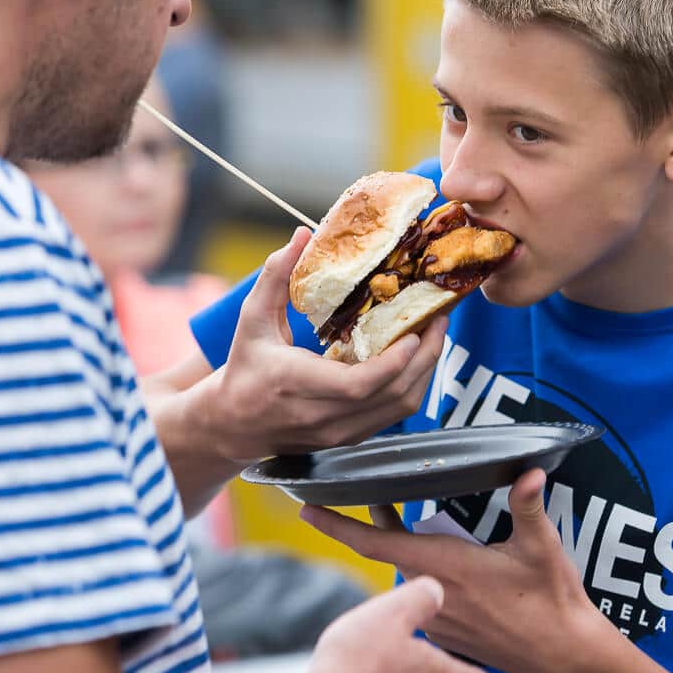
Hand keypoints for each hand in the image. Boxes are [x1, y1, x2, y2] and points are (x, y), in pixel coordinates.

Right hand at [200, 227, 447, 458]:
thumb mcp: (251, 319)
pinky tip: (416, 355)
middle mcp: (321, 416)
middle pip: (390, 395)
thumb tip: (302, 234)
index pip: (356, 385)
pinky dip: (413, 383)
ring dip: (425, 370)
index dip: (393, 362)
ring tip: (433, 333)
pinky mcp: (351, 437)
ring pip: (400, 408)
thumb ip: (275, 276)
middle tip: (438, 319)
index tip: (413, 331)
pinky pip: (394, 414)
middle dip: (424, 357)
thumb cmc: (244, 368)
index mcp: (294, 384)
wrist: (234, 425)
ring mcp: (339, 432)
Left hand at [300, 470, 627, 672]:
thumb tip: (529, 471)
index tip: (309, 508)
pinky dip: (429, 577)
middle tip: (378, 495)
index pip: (379, 544)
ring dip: (410, 551)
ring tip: (421, 524)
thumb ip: (528, 506)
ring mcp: (439, 619)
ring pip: (408, 576)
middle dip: (383, 524)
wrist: (564, 657)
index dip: (340, 525)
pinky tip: (453, 568)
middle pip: (391, 554)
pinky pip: (426, 599)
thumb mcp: (542, 548)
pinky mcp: (449, 635)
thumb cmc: (553, 604)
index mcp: (449, 567)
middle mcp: (435, 595)